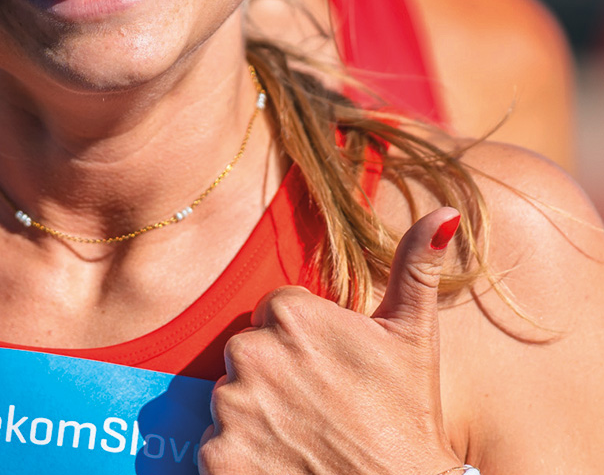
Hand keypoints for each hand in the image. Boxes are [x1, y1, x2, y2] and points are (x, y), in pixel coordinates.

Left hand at [199, 208, 463, 474]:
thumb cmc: (408, 421)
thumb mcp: (415, 339)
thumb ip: (416, 267)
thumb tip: (445, 212)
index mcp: (291, 314)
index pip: (273, 314)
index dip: (302, 345)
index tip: (328, 373)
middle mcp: (253, 353)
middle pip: (247, 355)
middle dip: (273, 378)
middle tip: (316, 410)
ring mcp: (232, 408)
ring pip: (231, 401)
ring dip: (255, 419)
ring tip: (302, 441)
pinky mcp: (219, 460)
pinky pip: (215, 449)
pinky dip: (240, 461)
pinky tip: (280, 468)